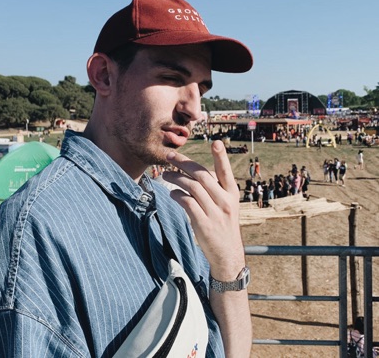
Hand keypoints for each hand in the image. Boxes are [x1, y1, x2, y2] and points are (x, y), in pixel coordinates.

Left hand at [163, 140, 244, 280]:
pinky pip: (187, 203)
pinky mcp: (203, 223)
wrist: (227, 254)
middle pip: (202, 175)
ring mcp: (215, 212)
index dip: (221, 156)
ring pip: (192, 187)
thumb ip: (213, 189)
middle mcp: (225, 200)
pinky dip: (177, 195)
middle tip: (170, 156)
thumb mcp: (226, 205)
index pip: (226, 171)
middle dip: (184, 163)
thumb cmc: (223, 225)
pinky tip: (171, 193)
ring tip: (165, 175)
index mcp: (232, 193)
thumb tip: (193, 173)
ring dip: (176, 178)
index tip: (216, 142)